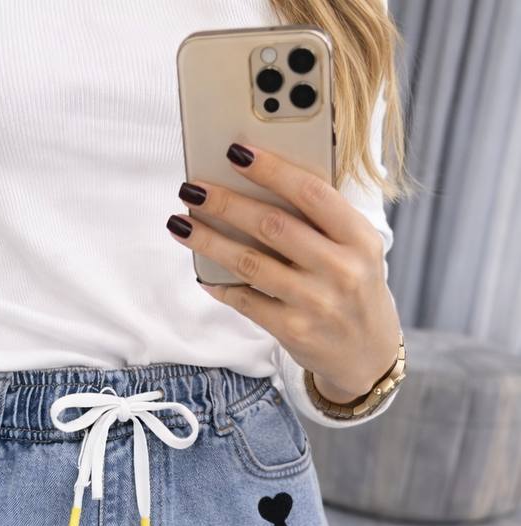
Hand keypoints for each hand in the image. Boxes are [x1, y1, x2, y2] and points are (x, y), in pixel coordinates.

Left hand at [167, 141, 400, 401]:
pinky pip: (246, 301)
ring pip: (250, 263)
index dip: (271, 169)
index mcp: (359, 237)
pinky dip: (220, 285)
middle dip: (226, 203)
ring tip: (180, 224)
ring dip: (209, 241)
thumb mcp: (356, 247)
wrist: (368, 352)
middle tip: (192, 188)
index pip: (311, 193)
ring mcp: (316, 303)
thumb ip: (321, 219)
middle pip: (272, 226)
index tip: (236, 151)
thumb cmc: (354, 286)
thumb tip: (256, 184)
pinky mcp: (293, 330)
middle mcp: (341, 269)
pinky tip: (202, 272)